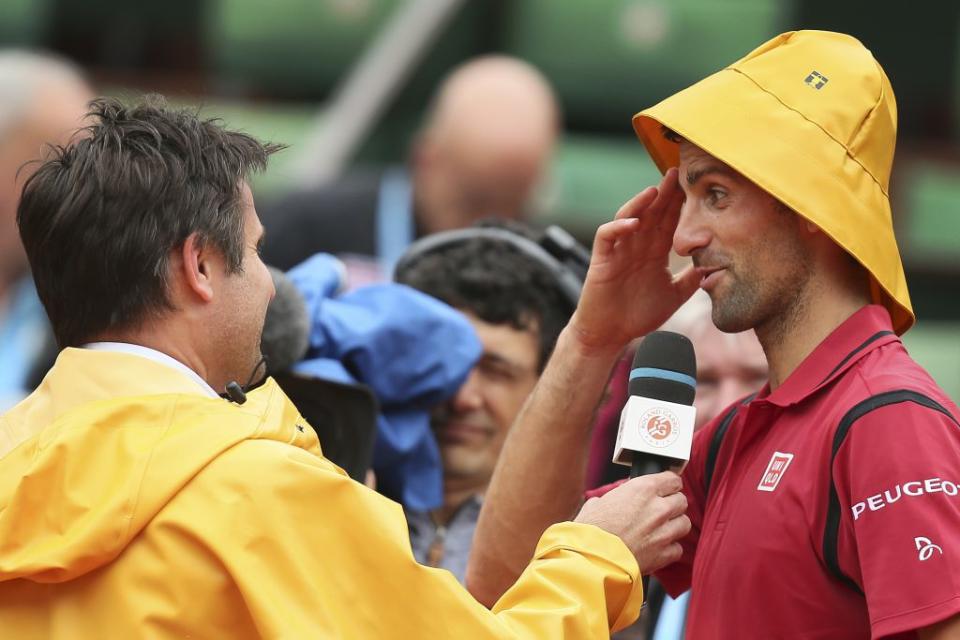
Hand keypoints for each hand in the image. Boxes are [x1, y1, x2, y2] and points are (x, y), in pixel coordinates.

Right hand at [570, 168, 698, 355]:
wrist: (610, 335)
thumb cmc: (637, 316)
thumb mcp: (674, 295)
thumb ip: (691, 280)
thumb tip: (715, 266)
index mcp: (654, 252)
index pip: (668, 221)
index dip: (680, 204)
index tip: (696, 187)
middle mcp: (636, 246)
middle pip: (650, 213)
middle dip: (663, 193)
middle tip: (677, 174)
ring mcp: (618, 251)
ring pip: (628, 217)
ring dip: (640, 203)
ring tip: (654, 190)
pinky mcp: (602, 260)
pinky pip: (607, 236)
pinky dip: (618, 227)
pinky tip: (632, 222)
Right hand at [574, 471, 689, 573]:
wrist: (590, 558)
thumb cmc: (590, 529)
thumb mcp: (600, 501)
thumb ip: (618, 497)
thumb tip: (620, 498)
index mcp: (643, 489)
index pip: (672, 479)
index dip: (668, 484)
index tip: (666, 488)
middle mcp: (658, 508)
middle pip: (682, 500)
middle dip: (673, 504)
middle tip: (661, 510)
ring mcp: (663, 532)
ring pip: (684, 523)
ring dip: (674, 525)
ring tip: (661, 529)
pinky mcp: (663, 554)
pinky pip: (677, 548)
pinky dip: (670, 548)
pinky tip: (657, 547)